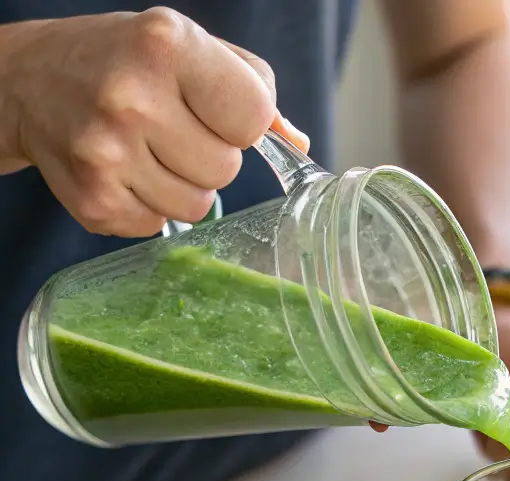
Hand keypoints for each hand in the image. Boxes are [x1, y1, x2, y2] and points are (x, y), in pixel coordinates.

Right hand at [0, 7, 308, 236]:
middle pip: (226, 170)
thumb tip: (298, 143)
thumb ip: (253, 89)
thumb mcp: (190, 47)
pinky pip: (159, 225)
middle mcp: (132, 97)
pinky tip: (122, 171)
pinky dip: (147, 206)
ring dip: (181, 185)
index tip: (213, 109)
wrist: (29, 80)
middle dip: (209, 156)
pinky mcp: (94, 200)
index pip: (253, 119)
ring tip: (145, 150)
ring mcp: (107, 153)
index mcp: (167, 44)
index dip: (241, 123)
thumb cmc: (126, 61)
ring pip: (198, 206)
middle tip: (171, 129)